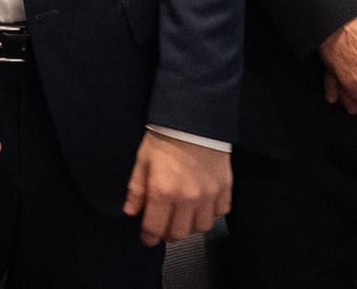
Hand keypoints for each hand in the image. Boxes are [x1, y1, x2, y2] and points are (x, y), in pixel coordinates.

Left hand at [122, 132, 230, 246]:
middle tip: (163, 227)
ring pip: (202, 227)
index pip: (155, 228)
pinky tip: (201, 206)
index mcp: (163, 191)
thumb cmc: (166, 136)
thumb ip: (136, 189)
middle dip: (168, 234)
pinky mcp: (225, 188)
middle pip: (179, 233)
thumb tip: (131, 211)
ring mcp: (209, 194)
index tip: (147, 238)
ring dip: (190, 226)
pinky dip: (210, 214)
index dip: (149, 237)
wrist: (194, 118)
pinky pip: (220, 213)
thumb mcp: (142, 160)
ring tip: (182, 216)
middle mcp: (188, 197)